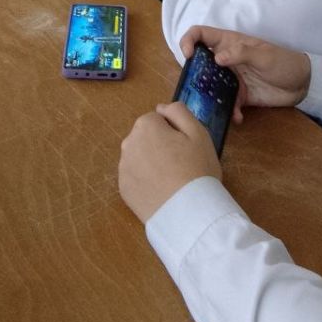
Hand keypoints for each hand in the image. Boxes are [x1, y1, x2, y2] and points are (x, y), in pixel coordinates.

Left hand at [119, 101, 220, 223]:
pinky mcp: (123, 190)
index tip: (185, 148)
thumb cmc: (197, 169)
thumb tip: (161, 108)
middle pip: (146, 137)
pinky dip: (145, 181)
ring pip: (139, 157)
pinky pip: (135, 177)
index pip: (158, 120)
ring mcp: (123, 168)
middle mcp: (128, 143)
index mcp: (145, 125)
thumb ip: (179, 111)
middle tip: (180, 164)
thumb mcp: (198, 132)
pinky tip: (161, 192)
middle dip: (159, 145)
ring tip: (171, 180)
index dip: (174, 132)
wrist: (188, 214)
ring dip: (151, 162)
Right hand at [180, 26, 310, 122]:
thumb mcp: (265, 55)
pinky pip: (227, 104)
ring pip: (209, 87)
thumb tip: (217, 58)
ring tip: (211, 108)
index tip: (187, 55)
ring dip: (208, 98)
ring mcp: (231, 79)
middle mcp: (226, 60)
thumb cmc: (284, 61)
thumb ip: (242, 53)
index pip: (201, 34)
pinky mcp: (239, 96)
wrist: (303, 84)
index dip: (189, 40)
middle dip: (193, 75)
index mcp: (229, 43)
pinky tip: (237, 117)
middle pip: (199, 63)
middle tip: (194, 89)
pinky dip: (229, 112)